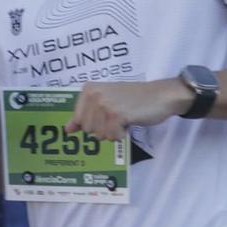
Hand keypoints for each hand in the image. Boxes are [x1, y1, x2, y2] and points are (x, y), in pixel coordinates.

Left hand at [68, 78, 189, 141]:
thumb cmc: (134, 98)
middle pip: (88, 130)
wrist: (159, 95)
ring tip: (124, 116)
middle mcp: (94, 95)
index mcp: (88, 89)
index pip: (78, 120)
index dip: (95, 122)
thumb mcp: (106, 102)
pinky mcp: (116, 115)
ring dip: (113, 131)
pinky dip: (122, 134)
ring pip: (99, 135)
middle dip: (104, 128)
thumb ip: (84, 115)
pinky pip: (112, 137)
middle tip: (118, 114)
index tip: (108, 113)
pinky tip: (130, 121)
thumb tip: (67, 130)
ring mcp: (104, 105)